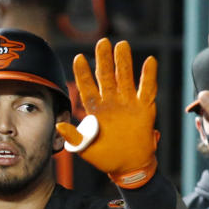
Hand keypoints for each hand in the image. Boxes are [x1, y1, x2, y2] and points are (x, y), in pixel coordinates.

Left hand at [56, 38, 159, 188]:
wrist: (129, 166)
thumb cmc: (106, 158)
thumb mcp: (86, 149)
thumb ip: (74, 138)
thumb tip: (59, 126)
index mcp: (96, 110)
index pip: (88, 87)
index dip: (83, 74)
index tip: (79, 58)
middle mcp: (111, 102)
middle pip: (107, 76)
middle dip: (104, 60)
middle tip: (102, 42)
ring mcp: (128, 103)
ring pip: (125, 77)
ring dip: (124, 62)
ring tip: (122, 45)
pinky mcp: (144, 108)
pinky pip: (147, 89)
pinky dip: (149, 76)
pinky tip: (150, 61)